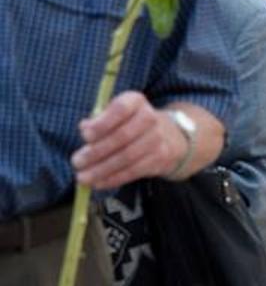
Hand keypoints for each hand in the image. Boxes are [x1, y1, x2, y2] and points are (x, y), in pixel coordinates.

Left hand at [73, 92, 188, 188]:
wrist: (168, 136)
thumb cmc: (129, 123)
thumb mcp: (115, 114)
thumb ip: (98, 120)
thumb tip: (84, 129)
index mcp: (135, 101)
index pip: (120, 109)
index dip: (102, 123)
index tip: (85, 136)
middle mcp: (150, 118)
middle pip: (122, 136)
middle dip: (96, 152)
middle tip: (76, 162)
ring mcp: (157, 139)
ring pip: (127, 157)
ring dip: (102, 169)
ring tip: (83, 177)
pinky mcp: (160, 158)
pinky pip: (134, 171)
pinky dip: (114, 178)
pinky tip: (98, 183)